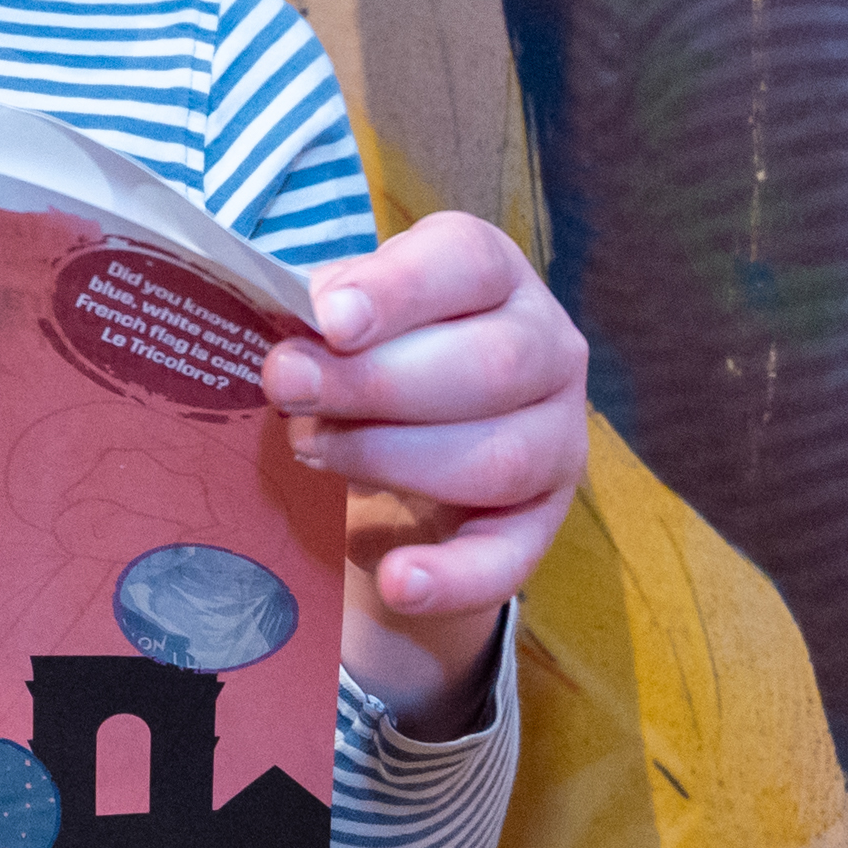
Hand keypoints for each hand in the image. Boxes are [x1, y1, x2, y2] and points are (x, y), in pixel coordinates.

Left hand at [262, 210, 590, 735]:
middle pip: (488, 365)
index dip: (399, 291)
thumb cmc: (368, 353)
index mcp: (494, 276)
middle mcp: (548, 348)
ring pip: (499, 457)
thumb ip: (323, 318)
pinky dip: (453, 576)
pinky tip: (397, 581)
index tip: (331, 320)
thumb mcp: (345, 318)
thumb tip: (294, 348)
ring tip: (312, 456)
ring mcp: (557, 439)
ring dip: (394, 460)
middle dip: (378, 383)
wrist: (403, 439)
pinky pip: (509, 557)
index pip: (466, 266)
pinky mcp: (542, 522)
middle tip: (289, 390)